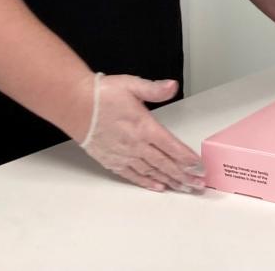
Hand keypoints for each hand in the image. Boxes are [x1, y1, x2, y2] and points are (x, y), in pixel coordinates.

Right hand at [78, 73, 204, 193]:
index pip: (171, 146)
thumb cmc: (101, 95)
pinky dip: (147, 182)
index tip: (200, 167)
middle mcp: (135, 145)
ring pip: (152, 172)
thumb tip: (172, 86)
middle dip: (184, 175)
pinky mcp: (112, 161)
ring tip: (184, 188)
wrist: (74, 105)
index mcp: (144, 127)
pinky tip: (158, 187)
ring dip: (170, 181)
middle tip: (198, 184)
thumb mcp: (131, 85)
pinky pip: (133, 175)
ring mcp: (124, 155)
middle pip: (165, 163)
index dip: (187, 158)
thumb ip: (154, 89)